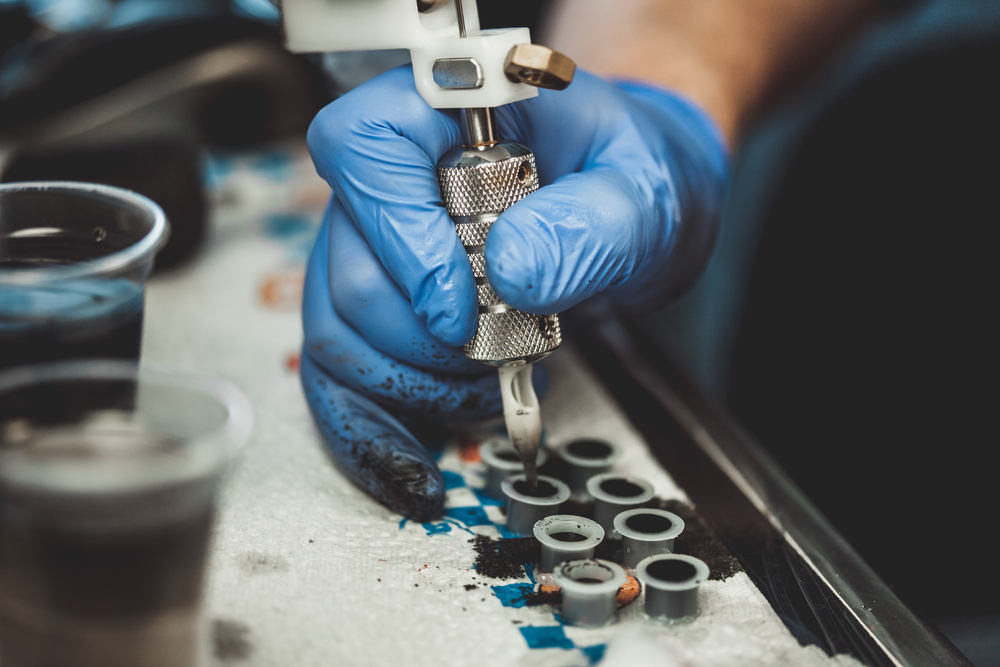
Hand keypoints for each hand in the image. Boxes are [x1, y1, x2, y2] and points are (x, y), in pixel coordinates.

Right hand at [301, 66, 726, 520]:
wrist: (627, 213)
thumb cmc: (632, 180)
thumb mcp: (643, 195)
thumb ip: (591, 225)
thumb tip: (514, 271)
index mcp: (446, 108)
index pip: (366, 151)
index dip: (404, 243)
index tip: (465, 311)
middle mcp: (393, 174)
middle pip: (350, 268)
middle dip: (430, 341)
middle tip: (511, 351)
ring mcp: (376, 242)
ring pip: (338, 331)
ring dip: (416, 385)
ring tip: (494, 381)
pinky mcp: (381, 302)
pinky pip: (337, 371)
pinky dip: (370, 426)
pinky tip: (413, 460)